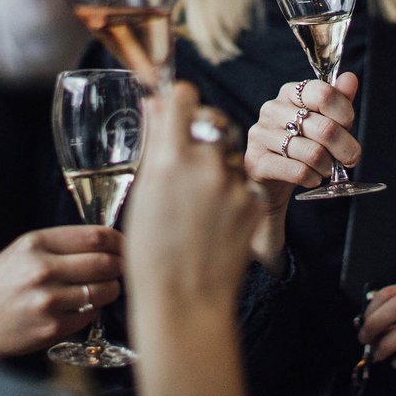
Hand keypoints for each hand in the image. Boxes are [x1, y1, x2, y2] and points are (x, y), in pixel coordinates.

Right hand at [0, 225, 123, 356]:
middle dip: (119, 266)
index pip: (96, 237)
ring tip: (103, 288)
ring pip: (104, 290)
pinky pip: (90, 314)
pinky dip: (92, 310)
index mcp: (36, 244)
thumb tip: (109, 242)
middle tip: (119, 269)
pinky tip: (80, 307)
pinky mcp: (51, 328)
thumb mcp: (25, 250)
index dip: (119, 241)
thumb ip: (63, 244)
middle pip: (105, 263)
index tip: (125, 246)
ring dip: (111, 289)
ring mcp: (47, 300)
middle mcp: (42, 269)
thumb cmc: (1, 282)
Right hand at [124, 83, 259, 395]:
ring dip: (219, 162)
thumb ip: (154, 144)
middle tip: (191, 156)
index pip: (184, 96)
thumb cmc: (151, 251)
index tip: (177, 109)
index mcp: (169, 157)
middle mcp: (205, 163)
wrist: (184, 299)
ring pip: (230, 151)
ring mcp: (233, 182)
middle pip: (213, 119)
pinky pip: (243, 179)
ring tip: (200, 199)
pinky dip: (232, 190)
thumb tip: (156, 103)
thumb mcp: (142, 192)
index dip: (180, 100)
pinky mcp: (253, 201)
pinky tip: (216, 218)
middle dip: (203, 130)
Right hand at [243, 73, 359, 271]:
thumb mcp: (324, 121)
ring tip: (326, 169)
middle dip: (345, 148)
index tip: (349, 127)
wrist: (273, 180)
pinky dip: (312, 178)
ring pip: (313, 152)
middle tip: (350, 159)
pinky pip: (298, 171)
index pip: (323, 93)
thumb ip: (338, 100)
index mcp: (290, 93)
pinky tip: (312, 178)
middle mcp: (272, 109)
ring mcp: (261, 135)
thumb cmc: (302, 145)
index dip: (344, 112)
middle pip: (324, 127)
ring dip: (327, 166)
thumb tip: (350, 78)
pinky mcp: (256, 162)